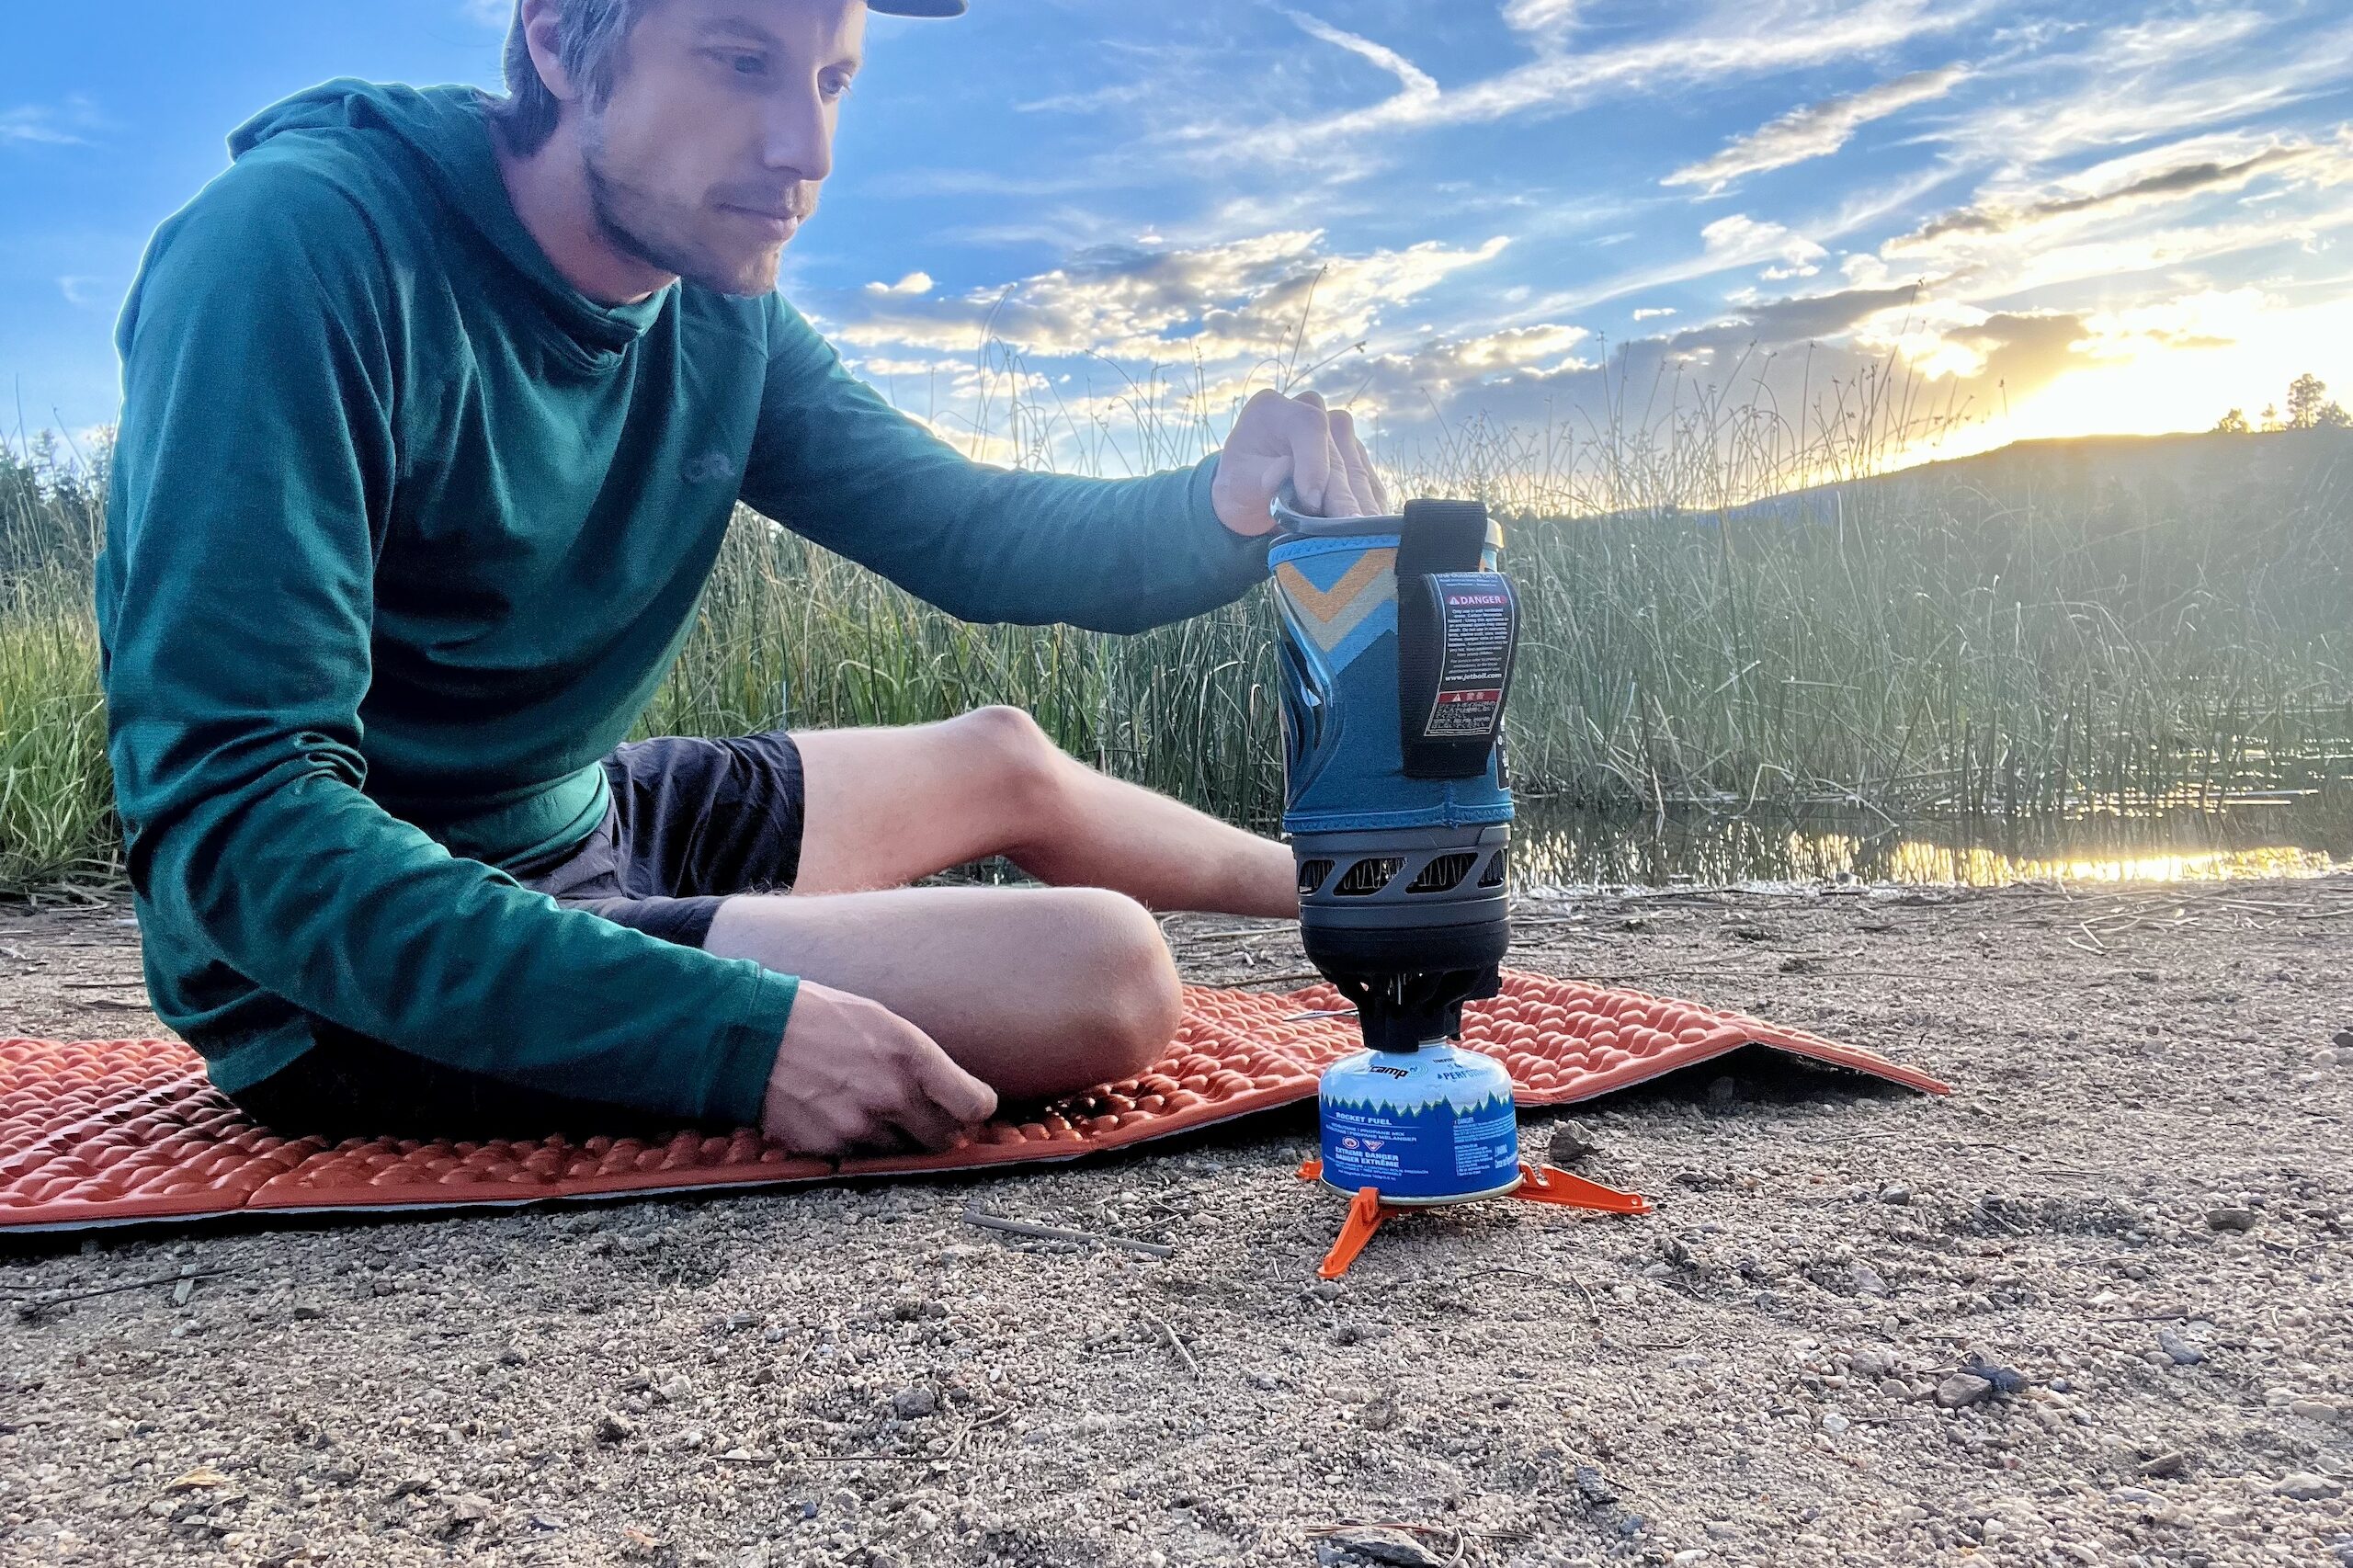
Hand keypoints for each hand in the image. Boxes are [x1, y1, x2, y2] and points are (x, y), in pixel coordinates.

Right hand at [759, 980, 998, 1154]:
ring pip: (902, 1153)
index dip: (976, 1109)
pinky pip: (861, 1157)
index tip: (970, 1108)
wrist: (752, 1035)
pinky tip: (837, 1113)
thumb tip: (949, 1089)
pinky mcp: (830, 1147)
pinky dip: (857, 1143)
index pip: (974, 1105)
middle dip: (936, 1128)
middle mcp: (891, 1095)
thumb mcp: (881, 1021)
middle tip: (919, 1112)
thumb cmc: (818, 1018)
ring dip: (894, 1138)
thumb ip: (918, 1060)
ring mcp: (860, 1126)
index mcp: (911, 1055)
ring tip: (866, 1106)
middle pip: (943, 1138)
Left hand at [1211, 388, 1392, 536]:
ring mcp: (1335, 432)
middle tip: (1346, 528)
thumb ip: (1260, 475)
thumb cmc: (1241, 484)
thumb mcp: (1238, 482)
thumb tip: (1284, 471)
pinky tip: (1373, 527)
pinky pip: (1368, 481)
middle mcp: (1310, 411)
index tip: (1312, 501)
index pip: (1309, 427)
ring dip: (1362, 504)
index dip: (1315, 463)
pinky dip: (1370, 505)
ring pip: (1357, 469)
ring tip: (1364, 534)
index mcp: (1273, 409)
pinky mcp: (1353, 455)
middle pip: (1336, 454)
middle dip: (1341, 496)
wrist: (1252, 491)